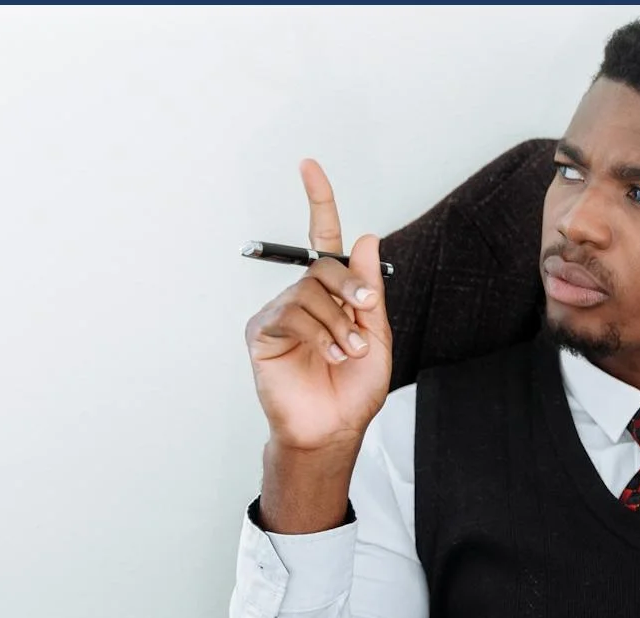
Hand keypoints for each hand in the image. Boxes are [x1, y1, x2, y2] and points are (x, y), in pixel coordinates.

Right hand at [243, 158, 391, 452]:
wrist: (332, 429)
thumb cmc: (354, 389)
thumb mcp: (376, 335)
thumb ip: (369, 289)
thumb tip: (364, 237)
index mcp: (332, 294)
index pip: (323, 239)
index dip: (318, 201)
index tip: (309, 166)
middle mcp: (304, 297)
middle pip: (322, 265)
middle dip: (348, 285)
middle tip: (363, 314)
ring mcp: (280, 313)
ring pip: (309, 291)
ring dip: (337, 322)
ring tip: (347, 353)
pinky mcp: (263, 332)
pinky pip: (291, 313)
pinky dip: (317, 332)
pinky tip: (329, 355)